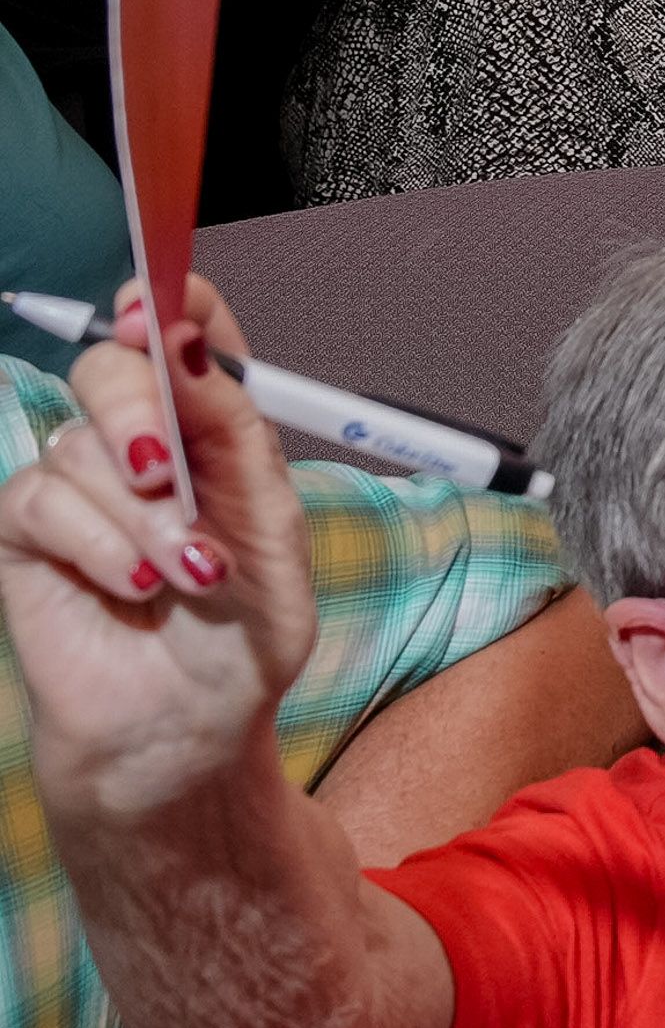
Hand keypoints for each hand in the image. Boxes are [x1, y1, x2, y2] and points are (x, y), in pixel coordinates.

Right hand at [0, 274, 313, 833]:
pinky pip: (41, 500)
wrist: (191, 725)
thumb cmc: (242, 632)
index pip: (186, 333)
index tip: (161, 307)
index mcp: (212, 428)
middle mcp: (141, 443)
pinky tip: (134, 585)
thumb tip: (188, 343)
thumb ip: (235, 435)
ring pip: (81, 446)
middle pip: (111, 365)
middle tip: (163, 471)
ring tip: (187, 574)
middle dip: (136, 407)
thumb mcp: (272, 530)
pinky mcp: (29, 535)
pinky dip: (98, 543)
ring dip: (140, 515)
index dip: (172, 302)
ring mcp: (80, 486)